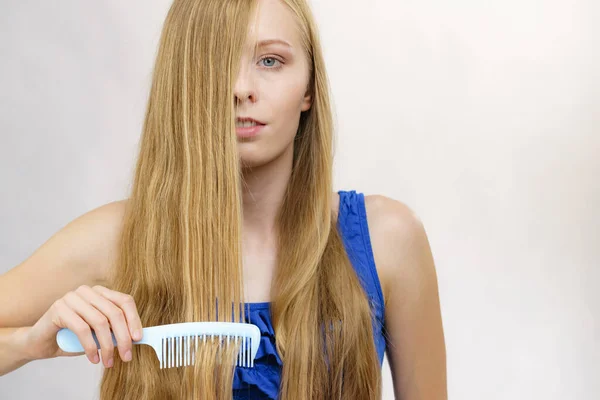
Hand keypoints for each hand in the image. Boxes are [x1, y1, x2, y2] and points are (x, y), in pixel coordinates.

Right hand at [25, 285, 142, 367]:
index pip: (124, 301)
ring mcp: (72, 297)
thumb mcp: (98, 334)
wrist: (39, 342)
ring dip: (107, 346)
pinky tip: (93, 359)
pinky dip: (90, 346)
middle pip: (114, 312)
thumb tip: (137, 338)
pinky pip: (82, 329)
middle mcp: (87, 291)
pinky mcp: (59, 308)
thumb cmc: (72, 338)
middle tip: (126, 356)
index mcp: (100, 292)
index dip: (134, 320)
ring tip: (108, 362)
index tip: (139, 339)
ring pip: (100, 322)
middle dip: (123, 337)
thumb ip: (115, 331)